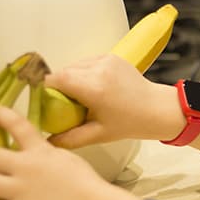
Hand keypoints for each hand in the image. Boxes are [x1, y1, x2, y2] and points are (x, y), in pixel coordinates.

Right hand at [44, 54, 178, 148]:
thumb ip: (69, 138)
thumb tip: (45, 142)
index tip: (41, 99)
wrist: (157, 108)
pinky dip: (83, 72)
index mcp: (94, 88)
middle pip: (64, 71)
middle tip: (58, 102)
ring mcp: (106, 60)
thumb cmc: (130, 123)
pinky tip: (89, 87)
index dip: (45, 87)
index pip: (57, 79)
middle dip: (57, 85)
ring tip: (76, 96)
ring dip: (70, 77)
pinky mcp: (112, 56)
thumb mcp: (98, 134)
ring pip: (75, 65)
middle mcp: (99, 69)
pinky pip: (87, 62)